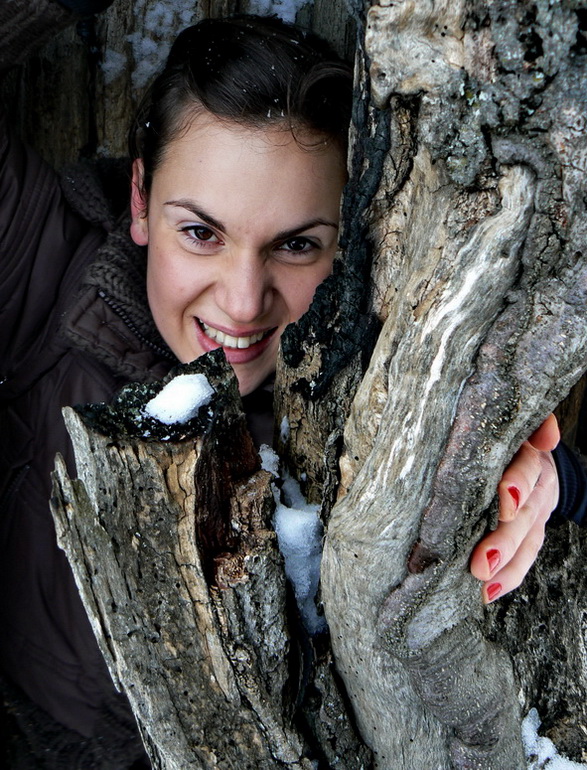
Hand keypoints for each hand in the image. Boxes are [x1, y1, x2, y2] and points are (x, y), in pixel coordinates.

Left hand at [470, 413, 559, 602]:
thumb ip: (536, 425)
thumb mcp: (523, 427)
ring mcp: (537, 514)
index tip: (505, 498)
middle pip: (524, 516)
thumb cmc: (514, 441)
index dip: (518, 484)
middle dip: (504, 540)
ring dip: (506, 565)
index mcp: (530, 457)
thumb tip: (548, 433)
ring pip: (526, 542)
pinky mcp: (533, 533)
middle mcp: (538, 489)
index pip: (527, 470)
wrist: (539, 454)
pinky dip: (508, 577)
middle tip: (482, 561)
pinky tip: (488, 592)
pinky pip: (525, 557)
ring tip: (483, 582)